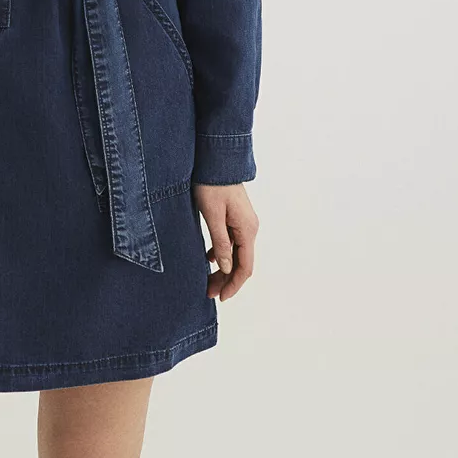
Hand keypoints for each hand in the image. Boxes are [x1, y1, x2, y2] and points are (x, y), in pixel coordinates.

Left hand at [192, 181, 258, 300]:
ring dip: (223, 268)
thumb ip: (220, 242)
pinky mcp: (235, 217)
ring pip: (236, 253)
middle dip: (226, 280)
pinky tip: (209, 259)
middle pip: (241, 262)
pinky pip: (232, 242)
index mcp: (247, 229)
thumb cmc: (212, 184)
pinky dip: (222, 253)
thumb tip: (225, 267)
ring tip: (207, 281)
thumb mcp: (212, 214)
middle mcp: (250, 227)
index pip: (244, 266)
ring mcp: (244, 222)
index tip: (221, 298)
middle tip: (209, 293)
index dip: (233, 285)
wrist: (216, 159)